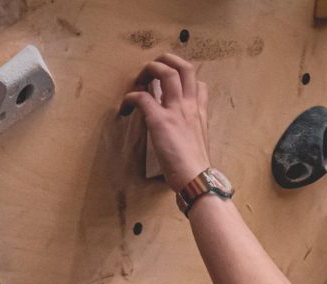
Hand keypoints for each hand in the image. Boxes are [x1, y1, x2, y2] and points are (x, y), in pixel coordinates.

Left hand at [120, 53, 211, 191]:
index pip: (199, 84)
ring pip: (166, 72)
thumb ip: (191, 132)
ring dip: (149, 70)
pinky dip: (131, 97)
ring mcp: (176, 111)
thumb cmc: (196, 169)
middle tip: (153, 68)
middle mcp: (190, 106)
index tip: (173, 83)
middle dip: (167, 60)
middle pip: (184, 67)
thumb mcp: (199, 144)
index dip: (185, 78)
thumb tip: (181, 134)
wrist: (197, 179)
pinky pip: (142, 97)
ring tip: (139, 78)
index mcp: (200, 113)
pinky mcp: (160, 120)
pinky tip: (126, 106)